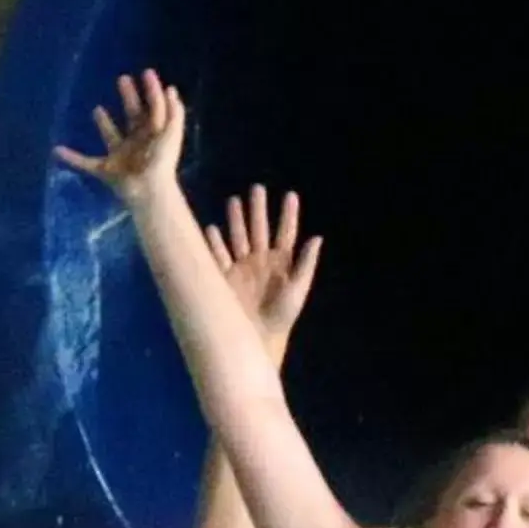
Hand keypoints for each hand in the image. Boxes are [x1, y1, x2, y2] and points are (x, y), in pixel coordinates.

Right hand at [53, 70, 186, 204]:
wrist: (149, 192)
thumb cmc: (160, 161)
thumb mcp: (171, 134)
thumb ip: (172, 112)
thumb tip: (170, 89)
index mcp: (153, 134)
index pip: (153, 107)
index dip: (151, 90)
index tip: (146, 72)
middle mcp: (138, 142)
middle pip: (134, 116)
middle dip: (129, 98)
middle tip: (122, 79)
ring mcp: (121, 156)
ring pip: (112, 136)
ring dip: (104, 124)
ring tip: (97, 108)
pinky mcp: (106, 171)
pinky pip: (86, 162)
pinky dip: (72, 158)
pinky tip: (56, 150)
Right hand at [204, 185, 322, 346]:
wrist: (257, 339)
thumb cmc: (282, 316)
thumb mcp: (298, 289)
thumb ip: (306, 263)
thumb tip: (317, 237)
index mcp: (281, 263)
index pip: (286, 233)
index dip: (288, 214)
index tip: (290, 195)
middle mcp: (260, 260)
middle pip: (258, 228)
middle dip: (257, 209)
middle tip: (256, 188)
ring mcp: (241, 267)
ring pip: (238, 236)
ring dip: (236, 219)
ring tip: (234, 199)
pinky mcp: (224, 276)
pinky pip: (217, 254)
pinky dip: (213, 241)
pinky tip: (211, 228)